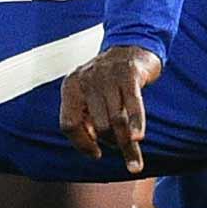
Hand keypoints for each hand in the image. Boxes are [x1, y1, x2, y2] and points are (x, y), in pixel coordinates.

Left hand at [59, 44, 159, 173]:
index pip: (69, 124)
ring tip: (133, 161)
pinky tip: (138, 138)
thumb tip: (92, 149)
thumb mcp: (91, 94)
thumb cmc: (111, 80)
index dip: (81, 143)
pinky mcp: (129, 73)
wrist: (134, 46)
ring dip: (125, 143)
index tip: (96, 154)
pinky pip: (133, 104)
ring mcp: (107, 75)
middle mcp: (85, 79)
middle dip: (110, 142)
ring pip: (115, 119)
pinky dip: (136, 123)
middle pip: (96, 125)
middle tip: (121, 146)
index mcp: (71, 86)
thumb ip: (87, 117)